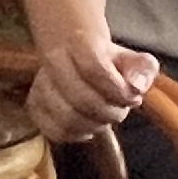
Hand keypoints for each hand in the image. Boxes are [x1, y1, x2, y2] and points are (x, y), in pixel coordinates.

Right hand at [28, 29, 157, 142]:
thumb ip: (143, 71)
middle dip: (108, 112)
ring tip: (104, 120)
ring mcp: (40, 84)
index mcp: (80, 44)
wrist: (79, 59)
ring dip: (93, 125)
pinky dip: (74, 135)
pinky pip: (52, 130)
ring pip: (65, 117)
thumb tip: (136, 88)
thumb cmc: (112, 64)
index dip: (117, 91)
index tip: (133, 99)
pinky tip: (87, 129)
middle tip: (120, 111)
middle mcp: (53, 61)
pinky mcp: (34, 105)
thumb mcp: (135, 60)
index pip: (94, 70)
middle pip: (80, 98)